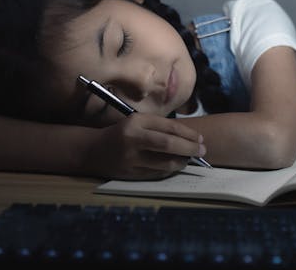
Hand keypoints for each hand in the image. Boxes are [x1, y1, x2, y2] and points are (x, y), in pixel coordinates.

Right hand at [82, 113, 206, 179]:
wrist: (93, 150)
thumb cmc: (122, 133)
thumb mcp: (138, 122)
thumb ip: (160, 127)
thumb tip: (189, 137)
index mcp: (136, 122)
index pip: (168, 127)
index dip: (188, 134)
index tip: (200, 139)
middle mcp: (133, 138)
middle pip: (168, 144)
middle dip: (189, 148)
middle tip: (202, 151)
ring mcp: (130, 158)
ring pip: (164, 162)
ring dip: (181, 162)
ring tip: (189, 159)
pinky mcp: (130, 174)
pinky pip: (157, 174)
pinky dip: (169, 170)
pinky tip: (174, 166)